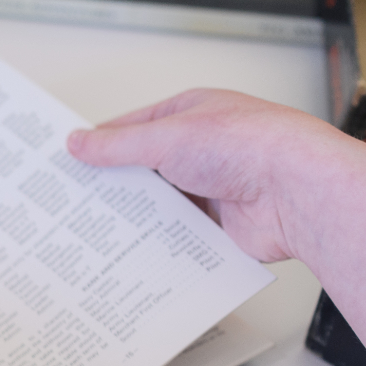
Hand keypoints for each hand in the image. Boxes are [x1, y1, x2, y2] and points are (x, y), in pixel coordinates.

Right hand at [66, 88, 365, 263]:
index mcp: (192, 114)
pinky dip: (158, 242)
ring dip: (136, 217)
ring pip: (158, 205)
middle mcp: (202, 150)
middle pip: (144, 170)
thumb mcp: (168, 138)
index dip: (99, 145)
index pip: (133, 128)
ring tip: (93, 232)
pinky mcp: (218, 225)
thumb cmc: (250, 147)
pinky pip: (177, 235)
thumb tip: (78, 142)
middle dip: (114, 186)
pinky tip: (133, 251)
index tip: (68, 163)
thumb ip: (118, 146)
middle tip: (73, 203)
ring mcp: (211, 188)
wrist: (298, 192)